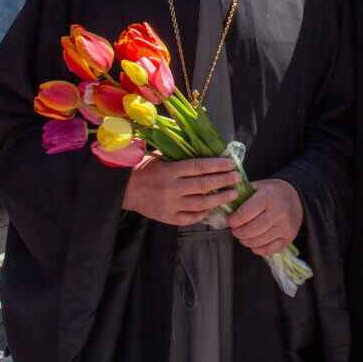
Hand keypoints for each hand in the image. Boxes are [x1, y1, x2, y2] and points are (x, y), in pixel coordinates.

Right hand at [122, 155, 239, 225]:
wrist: (125, 189)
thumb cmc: (147, 169)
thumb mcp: (161, 155)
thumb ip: (182, 152)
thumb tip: (206, 143)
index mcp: (170, 170)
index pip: (199, 167)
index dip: (218, 165)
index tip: (232, 164)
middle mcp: (171, 188)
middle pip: (203, 185)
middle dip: (224, 181)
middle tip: (237, 178)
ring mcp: (170, 205)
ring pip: (200, 204)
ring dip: (219, 199)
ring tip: (232, 194)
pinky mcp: (168, 218)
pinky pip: (191, 218)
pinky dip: (204, 213)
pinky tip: (213, 207)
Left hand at [227, 178, 302, 256]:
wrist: (297, 196)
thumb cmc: (274, 191)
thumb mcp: (259, 186)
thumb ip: (243, 195)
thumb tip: (226, 206)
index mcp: (269, 195)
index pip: (245, 213)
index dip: (233, 220)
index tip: (230, 220)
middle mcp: (279, 211)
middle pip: (251, 230)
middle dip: (238, 232)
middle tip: (235, 230)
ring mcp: (285, 226)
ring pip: (259, 241)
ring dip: (246, 241)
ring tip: (242, 236)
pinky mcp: (289, 237)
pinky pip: (270, 250)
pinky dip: (258, 249)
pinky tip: (254, 244)